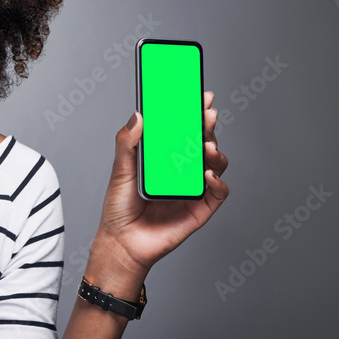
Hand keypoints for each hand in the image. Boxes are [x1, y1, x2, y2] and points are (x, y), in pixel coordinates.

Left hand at [91, 91, 229, 279]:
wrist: (122, 243)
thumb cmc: (119, 208)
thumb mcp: (121, 170)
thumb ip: (127, 143)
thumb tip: (137, 115)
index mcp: (165, 157)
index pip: (184, 129)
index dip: (193, 112)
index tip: (199, 95)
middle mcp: (182, 169)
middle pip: (203, 141)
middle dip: (208, 125)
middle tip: (207, 113)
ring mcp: (193, 188)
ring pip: (216, 163)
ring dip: (215, 151)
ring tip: (206, 147)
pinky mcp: (201, 208)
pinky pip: (218, 192)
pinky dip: (218, 182)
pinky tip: (207, 177)